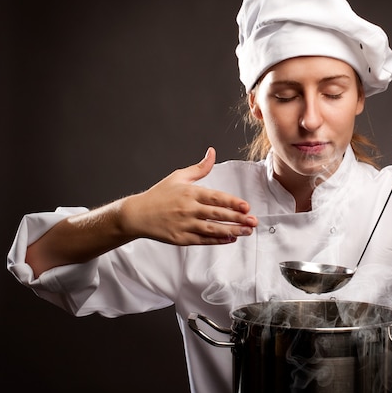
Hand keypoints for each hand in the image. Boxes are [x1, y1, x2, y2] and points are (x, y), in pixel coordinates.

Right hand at [122, 147, 257, 244]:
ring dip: (232, 231)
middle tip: (254, 221)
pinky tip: (230, 239)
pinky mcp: (181, 238)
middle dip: (238, 219)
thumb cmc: (159, 195)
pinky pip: (203, 240)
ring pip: (213, 229)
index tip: (246, 206)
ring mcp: (184, 225)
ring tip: (247, 231)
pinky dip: (217, 240)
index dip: (232, 203)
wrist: (137, 214)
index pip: (216, 198)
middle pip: (217, 215)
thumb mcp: (178, 177)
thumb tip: (212, 152)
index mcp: (190, 192)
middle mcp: (188, 209)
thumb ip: (199, 168)